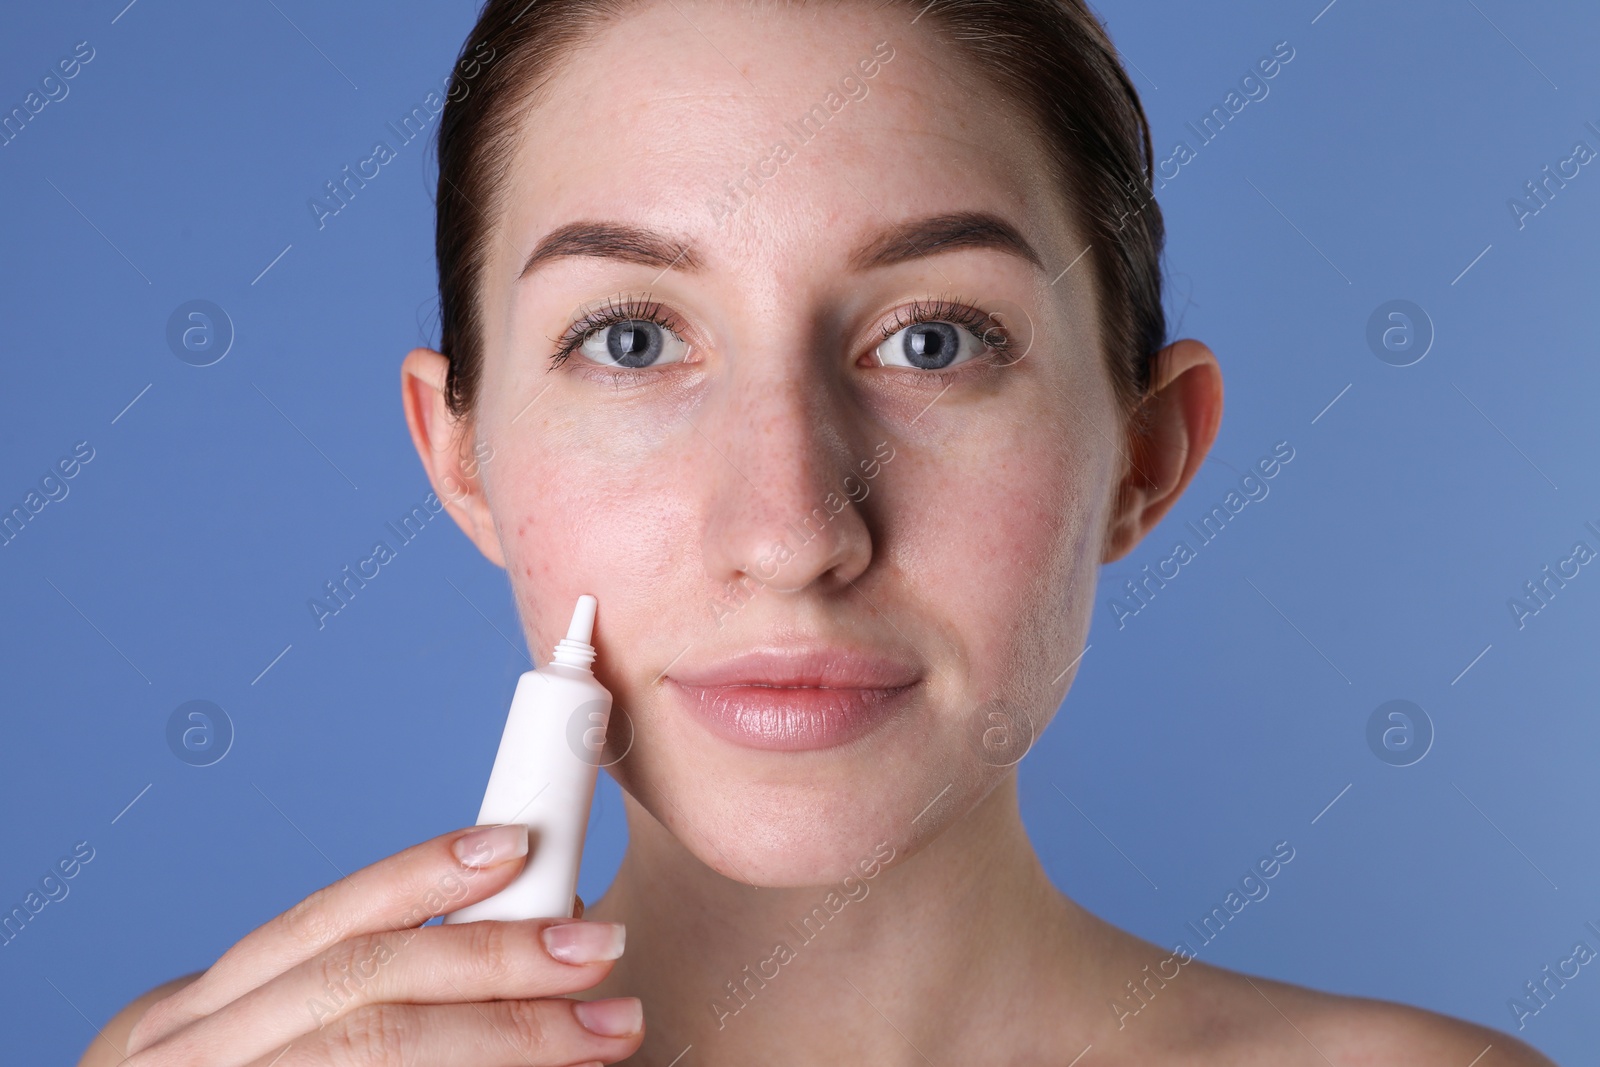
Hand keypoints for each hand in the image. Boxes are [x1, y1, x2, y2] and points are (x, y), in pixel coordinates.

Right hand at [116, 824, 641, 1065]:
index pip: (319, 925)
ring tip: (608, 1030)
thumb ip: (368, 987)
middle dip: (493, 960)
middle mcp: (192, 1063)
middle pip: (360, 987)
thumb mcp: (268, 1043)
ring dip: (510, 1038)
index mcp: (192, 1021)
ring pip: (375, 1053)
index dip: (419, 874)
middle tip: (601, 947)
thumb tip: (528, 923)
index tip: (518, 844)